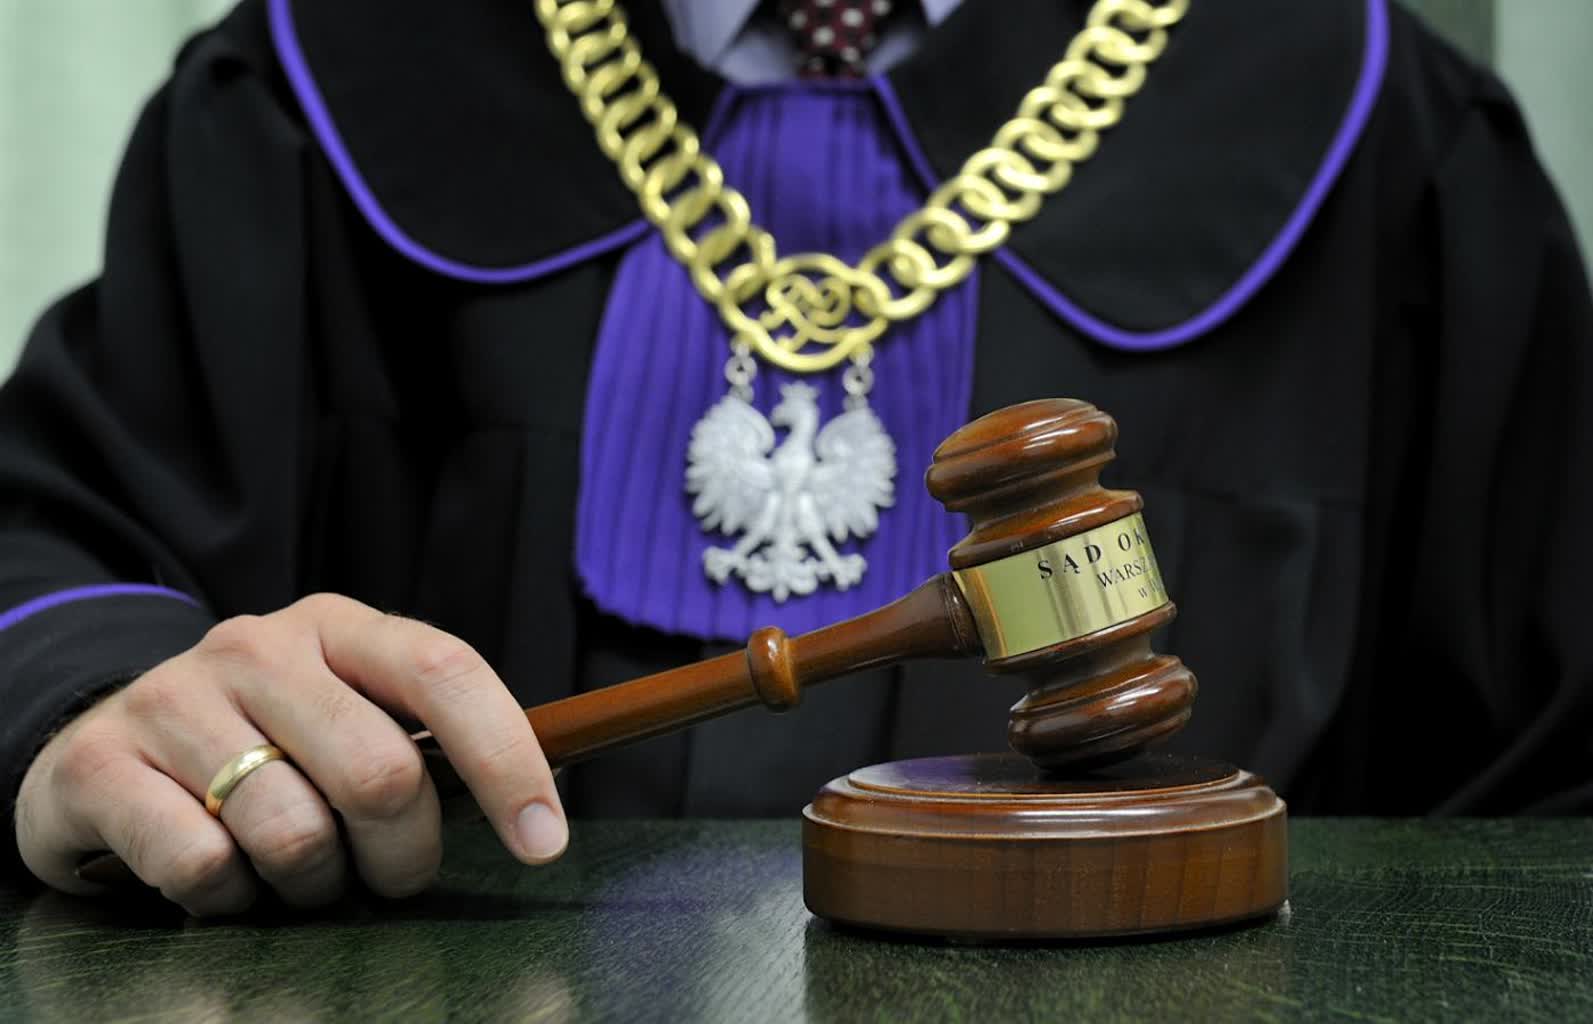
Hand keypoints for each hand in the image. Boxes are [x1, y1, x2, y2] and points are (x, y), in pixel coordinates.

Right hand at [14, 594, 566, 914]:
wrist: (99, 746)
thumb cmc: (261, 745)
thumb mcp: (347, 716)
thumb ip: (425, 745)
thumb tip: (535, 808)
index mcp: (338, 627)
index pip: (446, 673)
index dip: (507, 760)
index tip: (545, 841)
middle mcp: (257, 647)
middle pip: (382, 775)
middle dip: (401, 856)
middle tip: (382, 875)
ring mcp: (172, 699)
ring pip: (295, 835)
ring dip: (312, 886)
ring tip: (290, 870)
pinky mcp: (102, 765)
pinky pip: (204, 868)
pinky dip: (228, 900)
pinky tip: (219, 873)